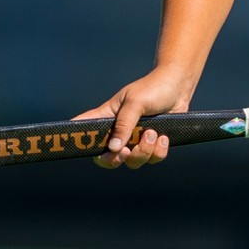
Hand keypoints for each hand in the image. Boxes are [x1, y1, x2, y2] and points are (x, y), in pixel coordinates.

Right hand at [77, 66, 194, 167]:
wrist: (179, 87)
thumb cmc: (153, 88)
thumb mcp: (135, 102)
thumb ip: (124, 124)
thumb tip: (114, 148)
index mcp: (107, 117)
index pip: (84, 129)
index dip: (76, 140)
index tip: (70, 146)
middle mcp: (119, 132)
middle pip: (107, 157)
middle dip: (115, 160)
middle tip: (126, 152)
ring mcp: (136, 139)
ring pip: (132, 161)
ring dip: (143, 151)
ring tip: (153, 133)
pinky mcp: (154, 144)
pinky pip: (152, 159)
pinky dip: (158, 151)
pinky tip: (163, 137)